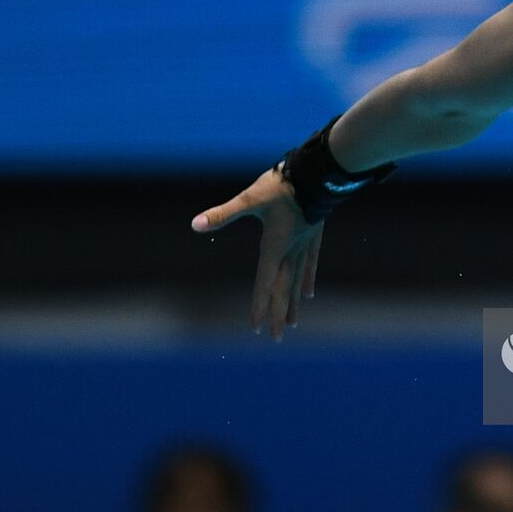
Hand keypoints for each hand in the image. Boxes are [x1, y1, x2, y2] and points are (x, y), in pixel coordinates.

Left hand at [191, 165, 322, 339]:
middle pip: (283, 288)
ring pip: (297, 281)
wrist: (317, 174)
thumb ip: (223, 213)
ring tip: (293, 323)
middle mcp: (290, 252)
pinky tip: (309, 293)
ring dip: (293, 303)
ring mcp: (303, 245)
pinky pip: (310, 263)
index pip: (264, 283)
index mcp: (274, 247)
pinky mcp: (313, 235)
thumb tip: (196, 224)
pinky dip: (307, 279)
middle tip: (277, 337)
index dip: (259, 305)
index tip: (257, 328)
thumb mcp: (249, 199)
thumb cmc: (281, 187)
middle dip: (278, 314)